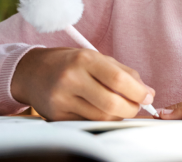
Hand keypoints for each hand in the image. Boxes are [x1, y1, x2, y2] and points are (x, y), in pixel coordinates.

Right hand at [11, 47, 154, 120]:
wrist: (32, 72)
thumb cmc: (71, 63)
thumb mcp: (98, 58)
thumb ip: (125, 73)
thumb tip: (148, 92)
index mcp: (85, 60)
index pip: (119, 80)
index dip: (138, 92)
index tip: (148, 97)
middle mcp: (71, 79)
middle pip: (111, 103)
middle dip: (131, 108)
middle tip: (137, 106)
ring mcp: (61, 99)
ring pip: (101, 117)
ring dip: (118, 116)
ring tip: (120, 107)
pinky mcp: (55, 115)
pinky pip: (87, 122)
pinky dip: (101, 119)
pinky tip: (102, 111)